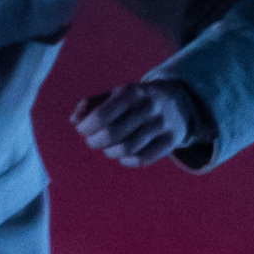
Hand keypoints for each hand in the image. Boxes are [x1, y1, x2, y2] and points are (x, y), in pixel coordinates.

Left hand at [71, 82, 196, 168]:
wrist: (178, 99)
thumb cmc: (135, 99)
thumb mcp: (114, 94)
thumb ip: (90, 105)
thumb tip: (74, 120)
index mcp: (131, 93)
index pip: (101, 116)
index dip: (86, 128)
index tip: (82, 130)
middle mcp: (149, 108)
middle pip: (112, 135)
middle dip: (94, 142)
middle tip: (92, 141)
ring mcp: (162, 125)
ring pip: (126, 149)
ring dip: (109, 152)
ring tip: (107, 148)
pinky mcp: (172, 140)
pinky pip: (143, 159)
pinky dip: (127, 161)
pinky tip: (122, 156)